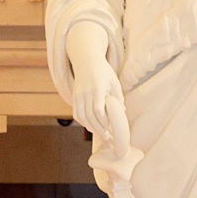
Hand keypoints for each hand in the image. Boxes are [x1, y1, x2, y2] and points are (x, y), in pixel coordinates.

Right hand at [65, 23, 123, 140]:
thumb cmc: (103, 71)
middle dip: (99, 129)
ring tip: (99, 133)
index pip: (98, 110)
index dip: (104, 121)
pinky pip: (77, 113)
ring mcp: (78, 95)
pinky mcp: (74, 97)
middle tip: (107, 137)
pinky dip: (83, 122)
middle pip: (90, 116)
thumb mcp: (114, 81)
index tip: (111, 128)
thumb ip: (118, 96)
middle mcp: (86, 93)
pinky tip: (90, 126)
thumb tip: (122, 112)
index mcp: (97, 88)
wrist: (86, 60)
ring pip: (82, 117)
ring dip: (90, 127)